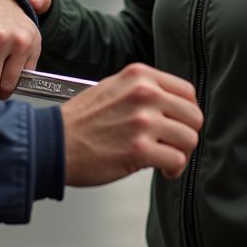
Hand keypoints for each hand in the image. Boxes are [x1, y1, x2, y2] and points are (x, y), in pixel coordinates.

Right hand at [60, 63, 201, 184]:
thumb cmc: (78, 121)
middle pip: (193, 115)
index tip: (179, 124)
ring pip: (189, 138)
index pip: (187, 91)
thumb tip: (170, 105)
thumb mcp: (112, 87)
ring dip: (182, 154)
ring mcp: (142, 121)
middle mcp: (144, 94)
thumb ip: (142, 90)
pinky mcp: (139, 149)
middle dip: (187, 134)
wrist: (52, 142)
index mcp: (139, 76)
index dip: (186, 112)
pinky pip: (177, 160)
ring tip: (167, 159)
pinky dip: (173, 169)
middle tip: (175, 145)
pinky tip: (162, 170)